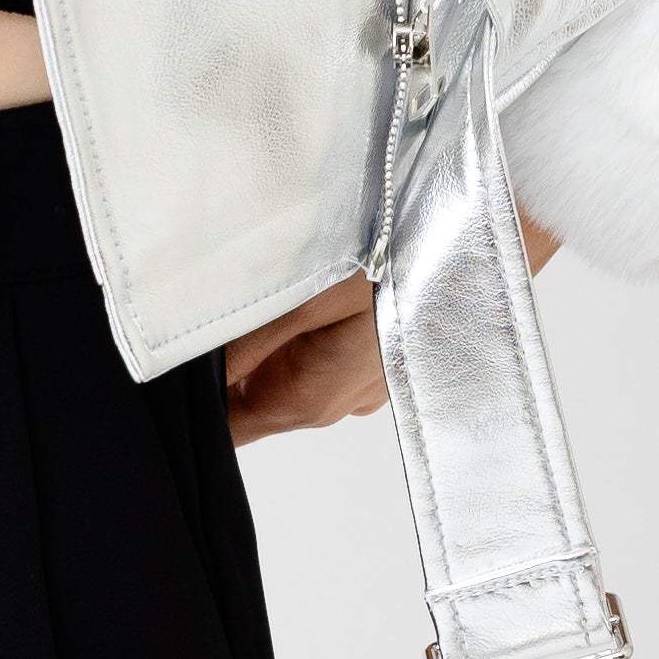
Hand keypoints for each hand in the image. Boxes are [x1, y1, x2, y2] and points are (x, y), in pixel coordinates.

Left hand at [222, 209, 562, 444]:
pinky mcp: (385, 355)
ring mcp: (366, 382)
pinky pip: (329, 351)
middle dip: (229, 360)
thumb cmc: (404, 257)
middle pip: (258, 395)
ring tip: (268, 281)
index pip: (230, 428)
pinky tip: (314, 279)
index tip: (172, 369)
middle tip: (209, 302)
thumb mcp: (304, 294)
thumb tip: (195, 375)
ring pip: (292, 369)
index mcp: (308, 397)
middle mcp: (338, 403)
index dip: (196, 403)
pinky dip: (309, 326)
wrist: (486, 231)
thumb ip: (244, 341)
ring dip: (272, 336)